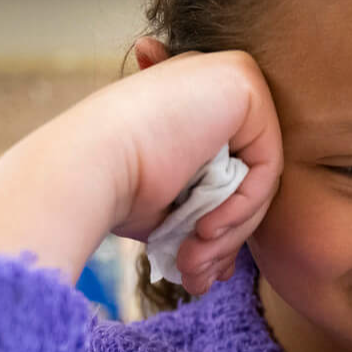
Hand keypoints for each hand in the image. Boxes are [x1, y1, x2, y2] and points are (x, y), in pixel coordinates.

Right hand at [0, 44, 282, 293]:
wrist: (85, 170)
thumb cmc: (113, 191)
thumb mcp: (170, 206)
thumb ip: (204, 217)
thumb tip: (225, 266)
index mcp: (189, 99)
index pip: (230, 168)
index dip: (217, 223)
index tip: (190, 268)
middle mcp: (211, 80)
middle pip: (247, 173)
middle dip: (224, 236)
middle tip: (195, 276)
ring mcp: (229, 75)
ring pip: (259, 175)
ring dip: (229, 232)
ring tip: (193, 262)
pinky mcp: (244, 82)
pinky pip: (266, 165)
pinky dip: (241, 208)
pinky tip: (204, 229)